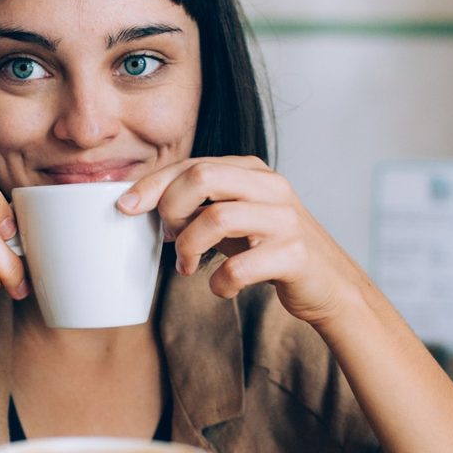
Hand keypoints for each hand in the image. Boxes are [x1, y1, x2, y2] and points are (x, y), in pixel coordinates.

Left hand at [119, 156, 367, 327]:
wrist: (328, 284)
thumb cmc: (269, 248)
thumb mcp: (234, 216)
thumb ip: (198, 203)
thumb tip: (140, 202)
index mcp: (252, 171)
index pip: (192, 164)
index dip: (152, 184)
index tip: (124, 207)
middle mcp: (271, 187)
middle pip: (202, 177)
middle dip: (171, 209)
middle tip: (168, 239)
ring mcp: (286, 220)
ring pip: (216, 218)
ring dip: (189, 248)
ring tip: (187, 267)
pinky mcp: (295, 255)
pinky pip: (239, 267)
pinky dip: (219, 283)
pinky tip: (221, 288)